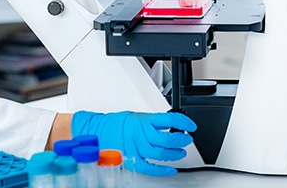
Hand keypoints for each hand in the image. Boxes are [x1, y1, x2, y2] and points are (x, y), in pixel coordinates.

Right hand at [71, 110, 196, 176]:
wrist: (96, 132)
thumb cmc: (113, 124)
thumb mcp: (134, 116)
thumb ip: (150, 122)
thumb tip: (167, 125)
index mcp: (143, 120)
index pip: (170, 120)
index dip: (184, 122)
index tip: (190, 126)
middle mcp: (141, 134)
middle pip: (169, 139)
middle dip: (182, 140)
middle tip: (186, 140)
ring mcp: (137, 148)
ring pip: (162, 153)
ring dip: (175, 154)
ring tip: (179, 152)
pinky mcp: (133, 160)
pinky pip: (151, 167)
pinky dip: (163, 170)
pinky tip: (171, 169)